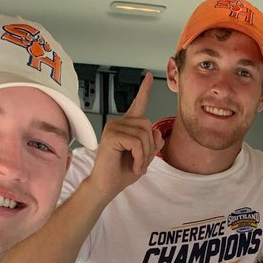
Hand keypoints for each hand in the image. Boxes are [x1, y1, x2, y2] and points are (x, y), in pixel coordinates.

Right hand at [86, 72, 163, 197]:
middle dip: (150, 147)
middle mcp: (119, 123)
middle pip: (148, 125)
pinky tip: (133, 166)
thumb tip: (156, 133)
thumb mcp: (144, 158)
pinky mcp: (111, 135)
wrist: (106, 186)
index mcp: (127, 127)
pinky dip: (139, 157)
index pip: (138, 104)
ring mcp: (113, 127)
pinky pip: (136, 143)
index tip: (150, 76)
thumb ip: (152, 144)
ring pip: (143, 135)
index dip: (145, 90)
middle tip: (142, 163)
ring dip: (145, 155)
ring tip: (137, 166)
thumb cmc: (121, 173)